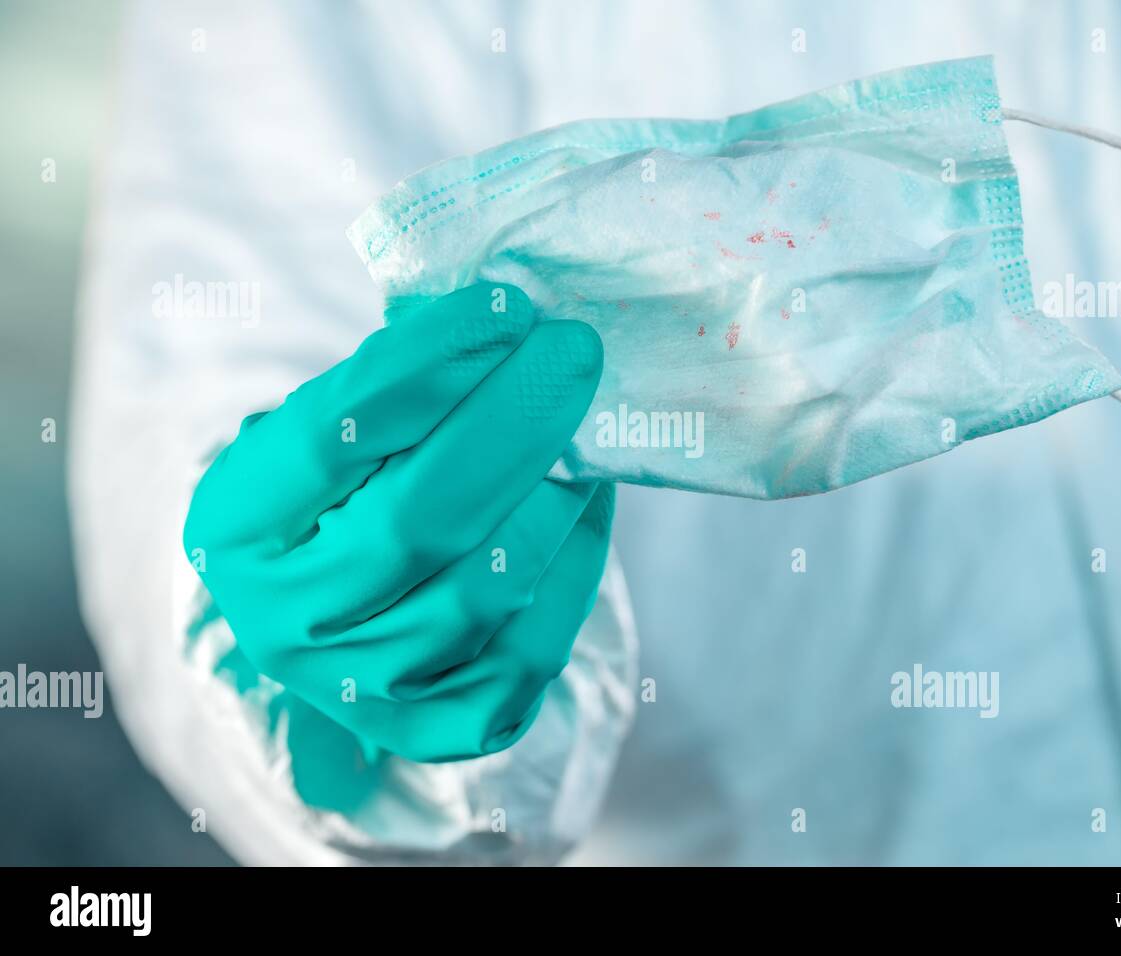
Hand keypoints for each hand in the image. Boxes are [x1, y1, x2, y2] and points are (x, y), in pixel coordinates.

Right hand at [183, 283, 613, 761]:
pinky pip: (532, 644)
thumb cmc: (343, 492)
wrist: (341, 611)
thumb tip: (506, 318)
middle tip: (572, 350)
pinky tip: (585, 498)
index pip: (332, 436)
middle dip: (513, 421)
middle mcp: (285, 622)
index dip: (429, 367)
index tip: (506, 308)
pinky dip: (575, 561)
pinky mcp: (440, 725)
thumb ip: (393, 382)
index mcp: (235, 528)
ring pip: (485, 586)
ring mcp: (361, 686)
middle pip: (416, 520)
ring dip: (552, 491)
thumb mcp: (330, 429)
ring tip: (581, 422)